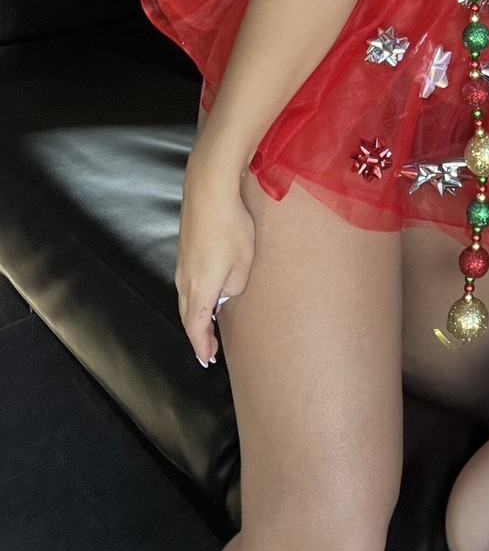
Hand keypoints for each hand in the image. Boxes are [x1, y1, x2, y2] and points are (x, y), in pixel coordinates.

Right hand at [175, 171, 254, 365]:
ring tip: (207, 322)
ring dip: (196, 312)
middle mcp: (184, 280)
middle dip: (198, 333)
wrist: (209, 190)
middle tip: (208, 349)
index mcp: (199, 290)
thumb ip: (236, 286)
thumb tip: (227, 291)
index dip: (201, 346)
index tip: (207, 360)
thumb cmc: (231, 228)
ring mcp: (182, 262)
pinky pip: (187, 280)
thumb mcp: (244, 264)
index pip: (196, 327)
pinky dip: (195, 293)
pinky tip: (205, 289)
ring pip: (186, 297)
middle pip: (188, 314)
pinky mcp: (185, 247)